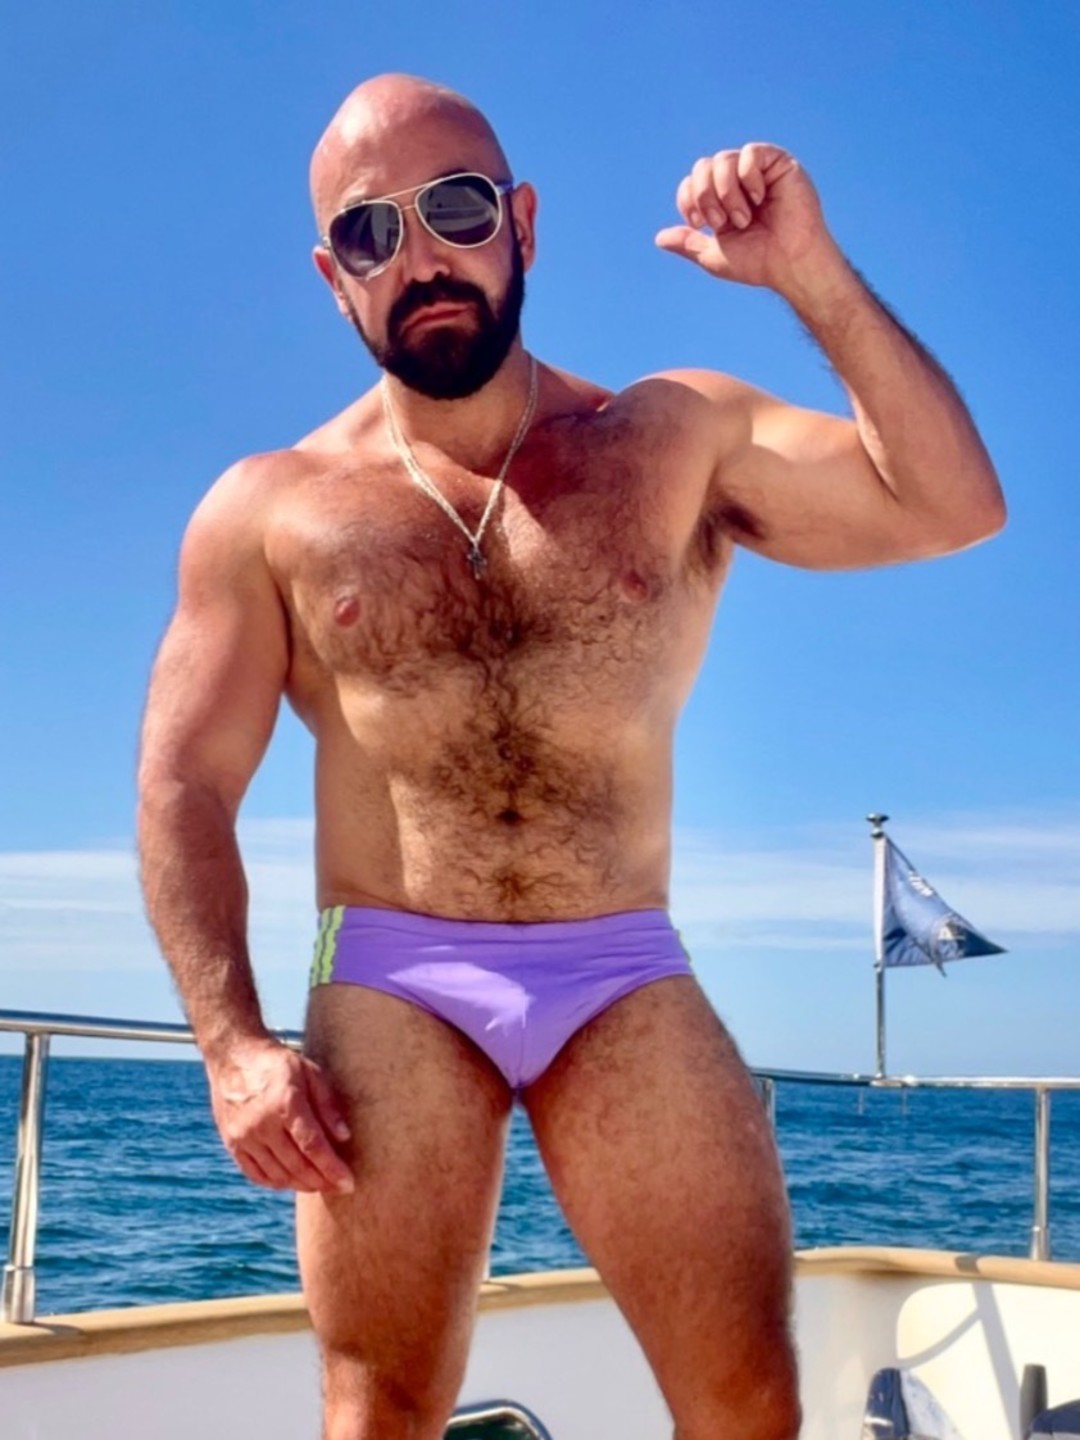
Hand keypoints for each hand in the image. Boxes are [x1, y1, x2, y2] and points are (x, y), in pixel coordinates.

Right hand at [206, 1037, 354, 1193]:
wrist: (234, 1056)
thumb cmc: (279, 1064)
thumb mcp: (311, 1073)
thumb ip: (328, 1105)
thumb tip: (344, 1137)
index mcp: (285, 1103)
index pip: (312, 1146)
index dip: (332, 1168)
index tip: (348, 1183)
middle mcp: (262, 1123)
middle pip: (296, 1165)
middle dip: (322, 1181)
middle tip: (338, 1187)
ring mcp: (244, 1136)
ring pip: (277, 1175)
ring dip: (301, 1185)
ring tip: (319, 1184)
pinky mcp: (232, 1144)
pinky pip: (256, 1174)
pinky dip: (276, 1183)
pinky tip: (292, 1181)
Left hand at [655, 143, 838, 294]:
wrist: (790, 263)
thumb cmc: (759, 262)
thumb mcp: (715, 255)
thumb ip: (689, 244)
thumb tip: (659, 238)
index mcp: (722, 200)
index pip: (692, 181)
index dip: (688, 197)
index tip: (698, 223)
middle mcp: (738, 182)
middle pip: (703, 166)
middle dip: (705, 196)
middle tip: (721, 223)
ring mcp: (758, 171)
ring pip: (723, 159)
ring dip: (725, 192)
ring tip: (742, 217)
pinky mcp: (779, 163)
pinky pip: (750, 153)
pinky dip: (748, 177)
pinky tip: (759, 198)